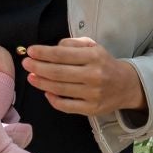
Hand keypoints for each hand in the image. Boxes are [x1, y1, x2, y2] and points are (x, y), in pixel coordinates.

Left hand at [23, 37, 144, 116]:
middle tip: (26, 64)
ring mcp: (93, 94)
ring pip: (60, 89)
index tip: (31, 51)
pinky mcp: (91, 109)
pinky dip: (53, 99)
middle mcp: (94, 75)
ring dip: (41, 83)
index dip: (44, 53)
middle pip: (58, 72)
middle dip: (38, 67)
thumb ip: (74, 44)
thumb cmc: (104, 63)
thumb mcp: (94, 47)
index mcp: (94, 56)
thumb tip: (53, 48)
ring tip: (31, 77)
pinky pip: (66, 106)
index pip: (63, 54)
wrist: (127, 86)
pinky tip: (46, 92)